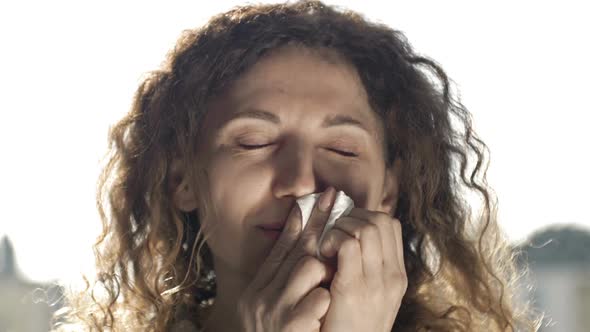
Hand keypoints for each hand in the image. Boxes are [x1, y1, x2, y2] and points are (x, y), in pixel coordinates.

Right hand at [236, 187, 338, 331]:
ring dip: (324, 272)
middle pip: (298, 248)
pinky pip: (318, 299)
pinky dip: (323, 300)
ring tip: (325, 286)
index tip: (325, 195)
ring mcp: (275, 311)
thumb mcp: (275, 303)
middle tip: (337, 203)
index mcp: (259, 287)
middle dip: (321, 227)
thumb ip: (285, 272)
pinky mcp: (290, 327)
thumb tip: (302, 233)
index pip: (285, 245)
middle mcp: (262, 295)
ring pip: (310, 267)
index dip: (308, 218)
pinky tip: (323, 310)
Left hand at [318, 207, 406, 331]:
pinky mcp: (353, 289)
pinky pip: (348, 244)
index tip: (346, 228)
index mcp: (396, 277)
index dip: (366, 217)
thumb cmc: (349, 328)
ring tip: (328, 243)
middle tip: (334, 232)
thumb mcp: (368, 297)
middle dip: (353, 216)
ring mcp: (376, 283)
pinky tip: (323, 252)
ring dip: (341, 226)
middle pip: (381, 221)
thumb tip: (351, 239)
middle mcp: (392, 277)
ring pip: (366, 228)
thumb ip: (366, 270)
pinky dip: (333, 239)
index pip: (390, 226)